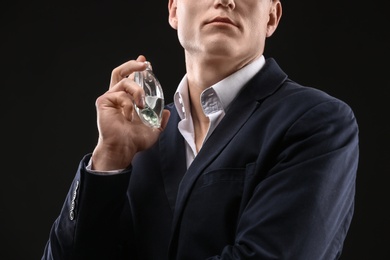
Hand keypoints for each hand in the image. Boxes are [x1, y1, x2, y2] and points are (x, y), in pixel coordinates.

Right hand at [91, 55, 169, 170]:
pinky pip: (120, 94)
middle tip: (144, 64)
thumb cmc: (134, 141)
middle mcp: (118, 97)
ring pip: (124, 82)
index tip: (146, 62)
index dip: (137, 69)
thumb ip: (160, 120)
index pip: (131, 79)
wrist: (124, 148)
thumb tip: (166, 112)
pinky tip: (129, 116)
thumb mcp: (154, 130)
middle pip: (120, 72)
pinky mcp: (104, 102)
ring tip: (141, 105)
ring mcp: (110, 98)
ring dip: (137, 90)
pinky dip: (128, 104)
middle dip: (132, 65)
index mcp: (128, 101)